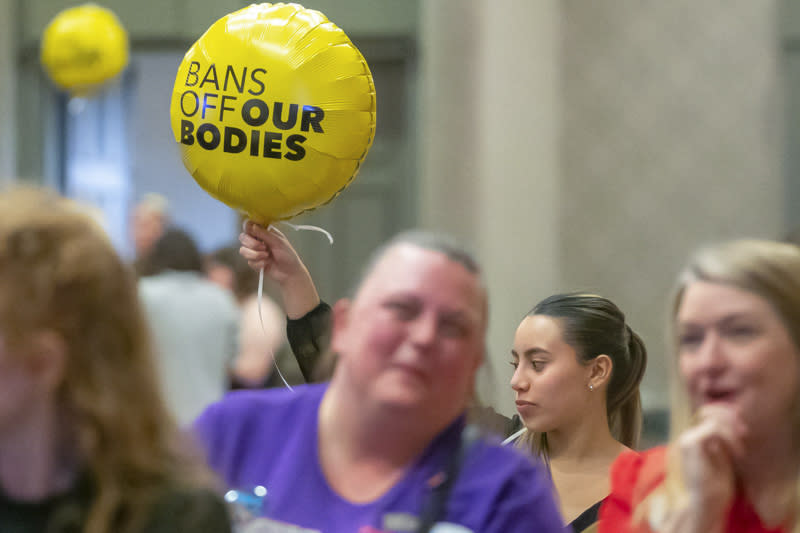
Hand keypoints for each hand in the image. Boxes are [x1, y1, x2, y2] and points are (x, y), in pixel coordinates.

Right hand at [239, 221, 319, 318]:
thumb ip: (264, 233)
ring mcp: (255, 251)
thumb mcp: (278, 242)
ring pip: (243, 250)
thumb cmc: (288, 255)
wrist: (289, 273)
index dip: (248, 228)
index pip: (249, 225)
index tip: (253, 233)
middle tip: (264, 247)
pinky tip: (266, 264)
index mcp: (265, 232)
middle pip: (243, 237)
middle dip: (252, 244)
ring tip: (267, 257)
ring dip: (255, 254)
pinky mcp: (254, 262)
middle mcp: (258, 240)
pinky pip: (248, 261)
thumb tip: (251, 225)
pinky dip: (258, 263)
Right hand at [674, 404, 746, 531]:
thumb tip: (734, 419)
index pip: (706, 414)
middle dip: (729, 416)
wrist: (704, 505)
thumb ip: (723, 439)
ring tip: (740, 448)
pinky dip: (730, 438)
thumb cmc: (715, 488)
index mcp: (692, 440)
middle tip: (744, 432)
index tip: (742, 428)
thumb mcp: (722, 457)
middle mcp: (686, 437)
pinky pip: (713, 429)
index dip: (726, 415)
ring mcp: (686, 439)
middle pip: (707, 410)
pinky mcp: (690, 444)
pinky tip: (737, 453)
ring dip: (732, 430)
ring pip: (712, 418)